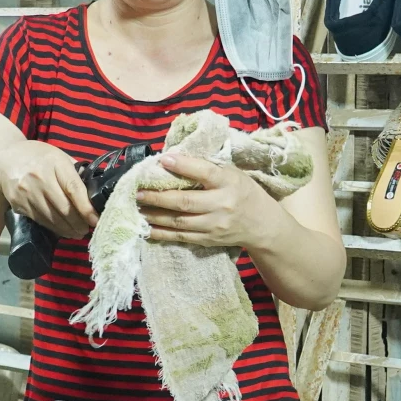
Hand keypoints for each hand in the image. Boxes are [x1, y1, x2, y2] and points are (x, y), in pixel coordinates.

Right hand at [0, 141, 95, 240]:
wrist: (5, 163)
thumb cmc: (39, 158)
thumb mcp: (59, 156)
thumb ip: (75, 172)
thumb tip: (94, 193)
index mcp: (55, 162)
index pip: (73, 188)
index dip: (86, 207)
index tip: (95, 220)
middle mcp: (40, 177)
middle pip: (64, 207)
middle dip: (79, 223)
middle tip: (87, 230)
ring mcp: (28, 192)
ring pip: (52, 218)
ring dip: (67, 229)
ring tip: (77, 233)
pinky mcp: (19, 204)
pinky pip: (41, 220)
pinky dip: (54, 228)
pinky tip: (62, 230)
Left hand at [138, 152, 277, 248]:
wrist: (262, 225)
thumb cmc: (244, 192)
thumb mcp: (233, 174)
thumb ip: (208, 168)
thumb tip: (172, 160)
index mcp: (229, 182)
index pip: (204, 172)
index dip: (182, 166)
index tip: (162, 160)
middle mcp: (222, 205)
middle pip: (185, 201)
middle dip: (158, 196)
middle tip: (139, 191)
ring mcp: (214, 225)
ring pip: (179, 221)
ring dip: (155, 215)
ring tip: (138, 208)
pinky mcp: (208, 240)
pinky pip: (181, 237)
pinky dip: (162, 233)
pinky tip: (147, 228)